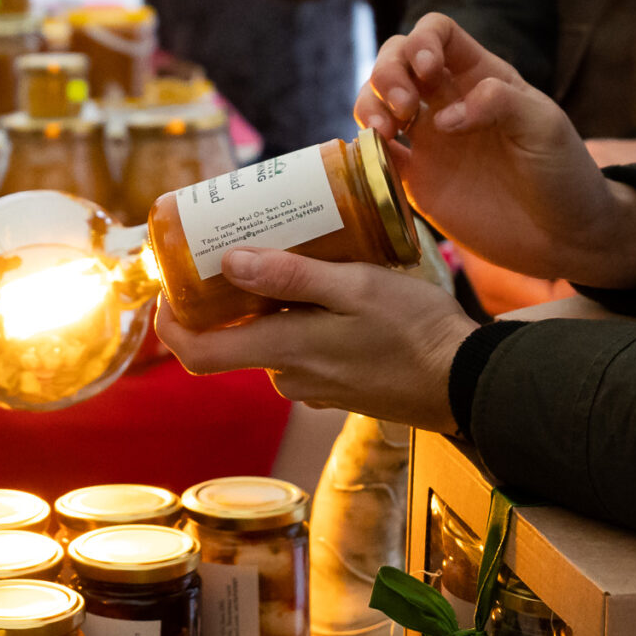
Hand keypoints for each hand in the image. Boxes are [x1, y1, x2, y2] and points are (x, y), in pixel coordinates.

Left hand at [153, 248, 477, 433]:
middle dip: (227, 299)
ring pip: (272, 343)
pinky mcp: (340, 387)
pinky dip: (300, 323)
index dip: (168, 323)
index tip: (167, 284)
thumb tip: (229, 263)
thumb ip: (292, 277)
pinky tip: (328, 291)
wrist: (468, 383)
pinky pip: (302, 352)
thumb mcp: (357, 287)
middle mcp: (291, 376)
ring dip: (272, 307)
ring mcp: (316, 386)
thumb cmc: (417, 332)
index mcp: (285, 351)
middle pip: (233, 341)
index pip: (198, 352)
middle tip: (236, 248)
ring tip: (294, 257)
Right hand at [355, 14, 635, 289]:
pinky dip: (364, 151)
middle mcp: (446, 101)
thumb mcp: (545, 126)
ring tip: (385, 132)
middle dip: (387, 72)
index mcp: (479, 76)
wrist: (566, 237)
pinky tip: (375, 156)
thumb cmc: (563, 173)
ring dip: (369, 106)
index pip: (437, 32)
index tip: (427, 69)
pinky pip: (375, 156)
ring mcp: (428, 141)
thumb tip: (443, 118)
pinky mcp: (417, 181)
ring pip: (376, 102)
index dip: (422, 40)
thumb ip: (499, 102)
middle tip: (404, 106)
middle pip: (395, 60)